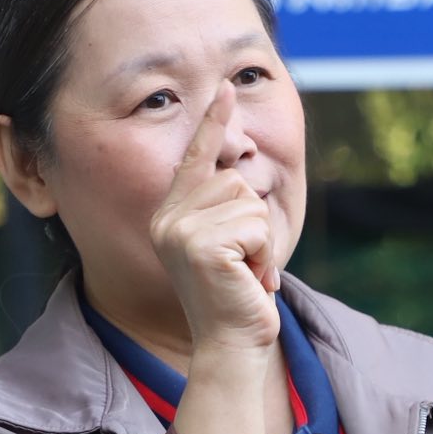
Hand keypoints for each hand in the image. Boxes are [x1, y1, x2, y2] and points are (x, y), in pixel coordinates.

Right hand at [148, 82, 279, 352]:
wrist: (231, 346)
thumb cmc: (238, 298)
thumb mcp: (230, 245)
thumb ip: (227, 208)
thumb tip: (243, 157)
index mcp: (171, 215)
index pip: (196, 158)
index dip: (213, 122)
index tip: (226, 88)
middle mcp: (168, 219)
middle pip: (234, 179)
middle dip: (255, 222)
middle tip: (246, 263)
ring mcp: (181, 231)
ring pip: (248, 201)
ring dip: (262, 240)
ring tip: (247, 272)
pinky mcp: (201, 246)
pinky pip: (255, 225)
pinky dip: (264, 255)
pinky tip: (250, 280)